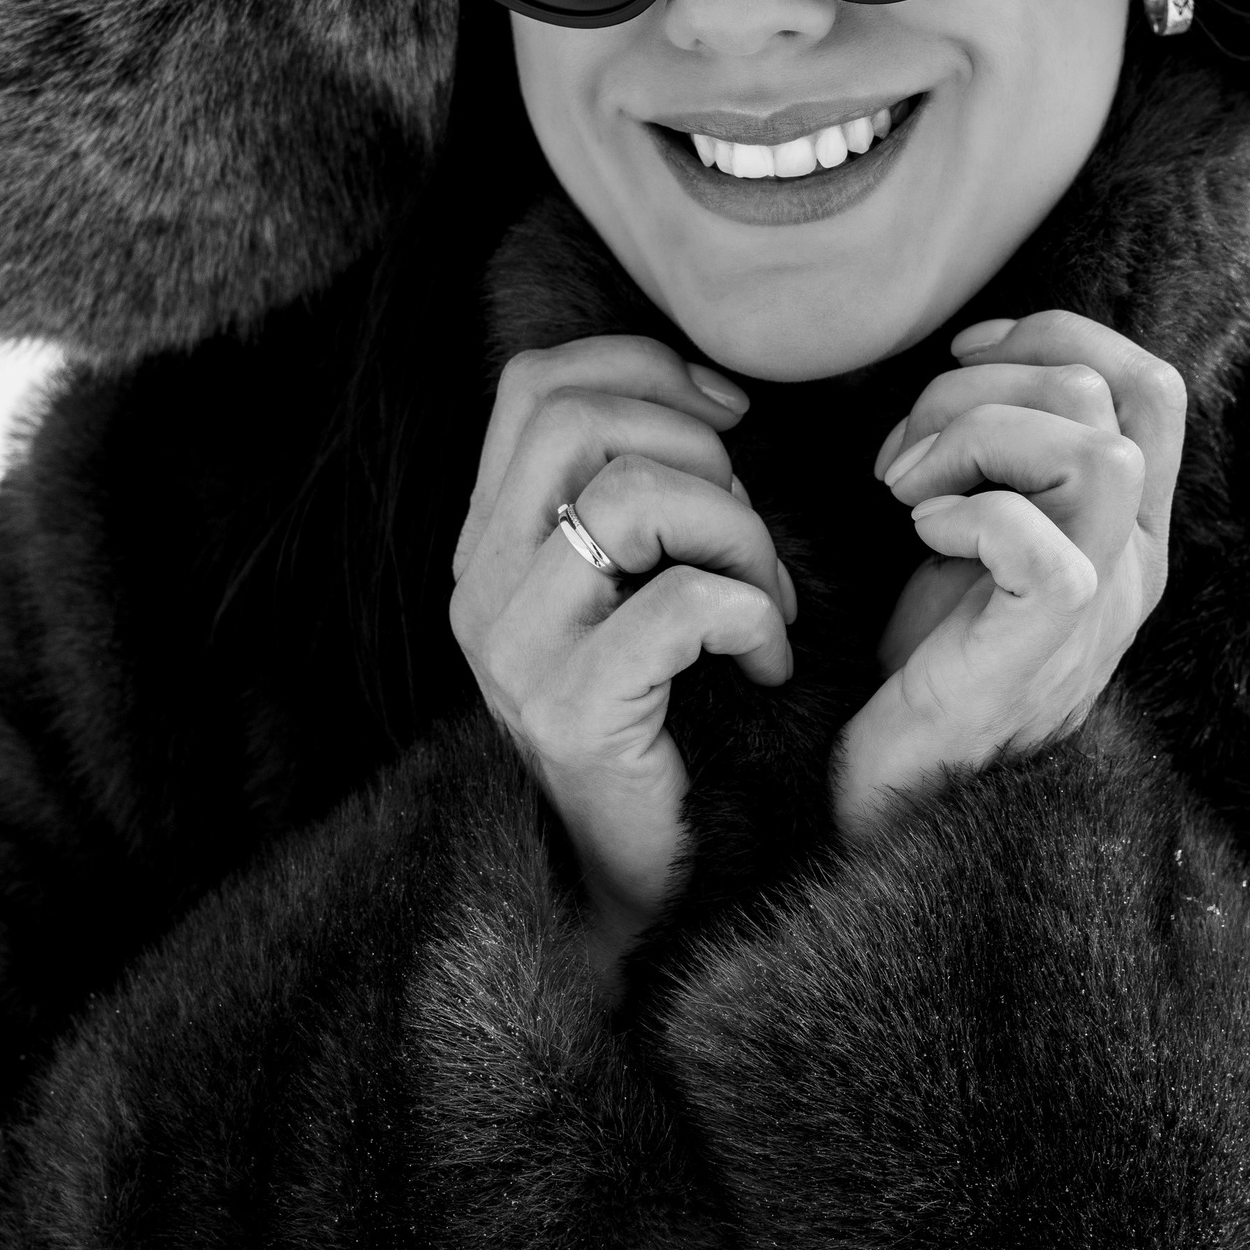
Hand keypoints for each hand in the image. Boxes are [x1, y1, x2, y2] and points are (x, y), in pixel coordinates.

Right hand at [450, 336, 794, 982]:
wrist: (635, 880)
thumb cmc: (662, 718)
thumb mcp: (632, 586)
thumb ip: (639, 494)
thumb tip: (716, 398)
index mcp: (489, 539)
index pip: (535, 383)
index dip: (643, 369)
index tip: (728, 414)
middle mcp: (480, 584)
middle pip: (578, 421)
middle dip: (699, 449)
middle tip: (746, 529)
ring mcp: (515, 648)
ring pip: (634, 499)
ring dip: (739, 534)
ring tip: (769, 601)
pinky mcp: (571, 708)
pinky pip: (684, 605)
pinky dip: (756, 618)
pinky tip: (769, 663)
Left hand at [832, 311, 1185, 837]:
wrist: (908, 789)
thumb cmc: (933, 658)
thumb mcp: (985, 534)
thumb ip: (1014, 461)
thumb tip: (982, 358)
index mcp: (1127, 528)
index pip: (1153, 385)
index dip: (1060, 336)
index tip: (966, 353)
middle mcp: (1135, 561)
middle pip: (1106, 399)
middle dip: (981, 388)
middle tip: (905, 451)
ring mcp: (1102, 606)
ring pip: (1093, 451)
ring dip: (973, 438)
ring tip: (906, 486)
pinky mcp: (1046, 644)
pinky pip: (1035, 536)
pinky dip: (965, 508)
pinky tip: (921, 532)